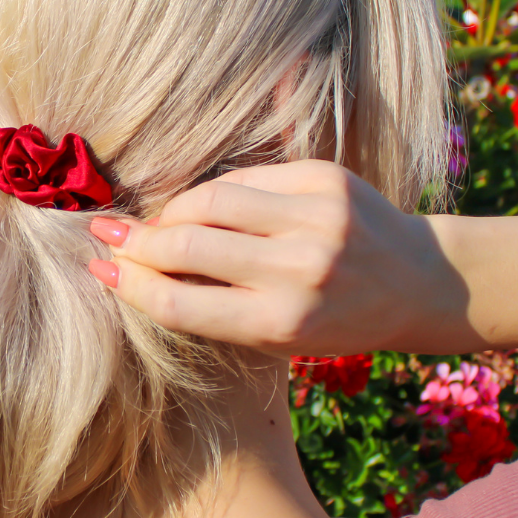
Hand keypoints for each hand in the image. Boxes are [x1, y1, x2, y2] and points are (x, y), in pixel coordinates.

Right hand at [87, 160, 466, 357]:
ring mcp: (315, 218)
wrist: (419, 280)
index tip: (98, 269)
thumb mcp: (276, 339)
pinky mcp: (324, 178)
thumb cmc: (336, 321)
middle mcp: (299, 270)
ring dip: (170, 211)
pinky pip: (243, 179)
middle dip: (135, 241)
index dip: (128, 284)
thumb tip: (133, 273)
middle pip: (185, 245)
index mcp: (282, 322)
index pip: (179, 302)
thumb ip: (211, 309)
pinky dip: (212, 194)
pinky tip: (203, 207)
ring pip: (208, 201)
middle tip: (107, 236)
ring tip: (156, 222)